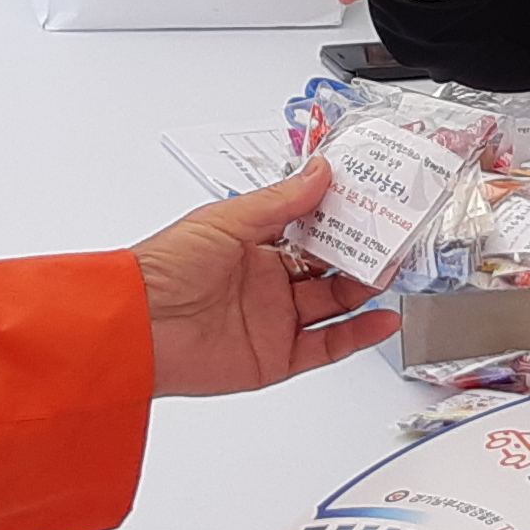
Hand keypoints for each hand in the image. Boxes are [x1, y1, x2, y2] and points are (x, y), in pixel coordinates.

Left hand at [135, 158, 395, 393]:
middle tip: (390, 237)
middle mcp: (264, 282)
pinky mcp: (276, 357)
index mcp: (251, 245)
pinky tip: (381, 319)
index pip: (308, 227)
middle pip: (327, 266)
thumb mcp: (226, 220)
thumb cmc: (163, 269)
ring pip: (333, 304)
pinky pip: (327, 346)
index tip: (369, 201)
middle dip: (359, 251)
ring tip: (392, 271)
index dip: (339, 216)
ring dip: (364, 288)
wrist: (137, 327)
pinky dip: (359, 334)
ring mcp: (272, 320)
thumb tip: (318, 172)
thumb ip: (280, 200)